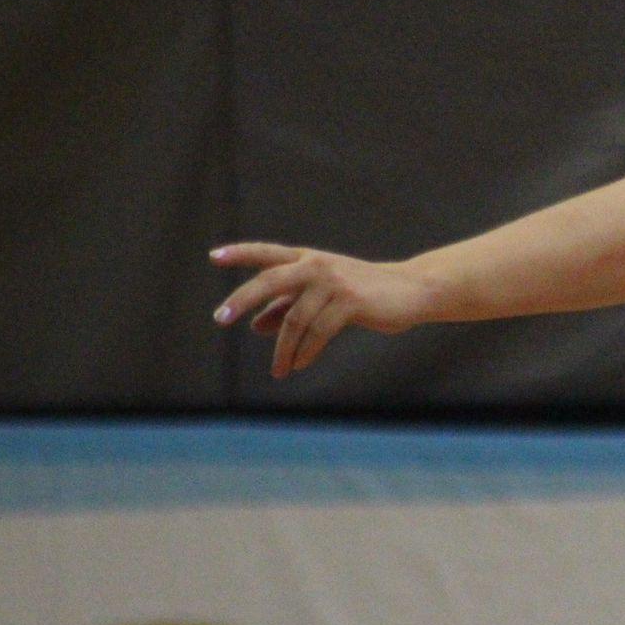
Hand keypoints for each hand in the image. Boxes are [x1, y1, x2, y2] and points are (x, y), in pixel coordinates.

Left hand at [211, 242, 433, 377]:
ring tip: (279, 370)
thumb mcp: (324, 297)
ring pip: (295, 320)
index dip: (240, 254)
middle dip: (241, 299)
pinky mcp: (350, 301)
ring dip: (283, 350)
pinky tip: (299, 363)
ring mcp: (334, 282)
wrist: (411, 291)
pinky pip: (317, 332)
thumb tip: (255, 325)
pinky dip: (304, 351)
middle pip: (270, 280)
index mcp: (308, 260)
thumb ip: (289, 307)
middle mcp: (317, 265)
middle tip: (220, 319)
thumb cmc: (364, 292)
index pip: (268, 253)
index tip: (213, 257)